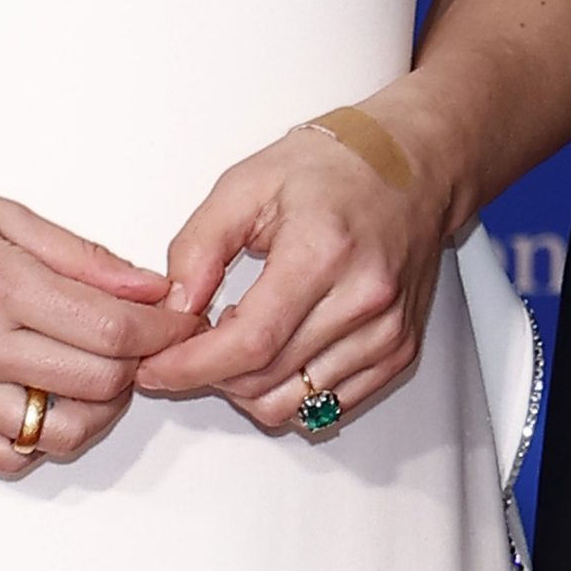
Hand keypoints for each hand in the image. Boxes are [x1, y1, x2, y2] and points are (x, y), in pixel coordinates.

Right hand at [0, 171, 201, 475]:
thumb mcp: (3, 214)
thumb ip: (82, 258)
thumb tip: (151, 289)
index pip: (111, 328)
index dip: (162, 329)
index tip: (178, 320)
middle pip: (96, 382)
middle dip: (137, 365)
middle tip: (140, 343)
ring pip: (59, 431)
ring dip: (97, 409)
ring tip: (97, 375)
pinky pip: (9, 457)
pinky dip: (42, 436)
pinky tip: (46, 398)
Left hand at [131, 110, 449, 434]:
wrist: (413, 166)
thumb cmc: (337, 167)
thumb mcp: (245, 184)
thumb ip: (198, 247)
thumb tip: (175, 307)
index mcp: (324, 252)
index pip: (250, 341)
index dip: (192, 365)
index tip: (157, 366)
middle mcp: (364, 298)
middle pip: (267, 378)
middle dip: (211, 374)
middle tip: (191, 343)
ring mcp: (388, 331)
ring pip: (294, 402)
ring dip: (248, 387)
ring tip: (236, 340)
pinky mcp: (399, 350)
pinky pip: (328, 405)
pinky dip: (288, 391)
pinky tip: (274, 352)